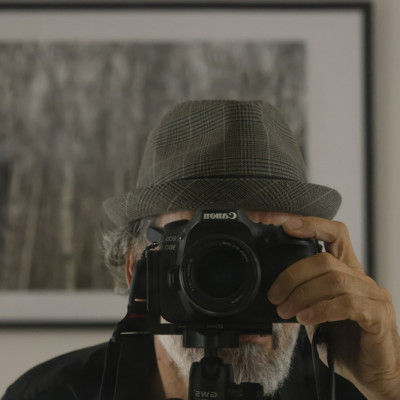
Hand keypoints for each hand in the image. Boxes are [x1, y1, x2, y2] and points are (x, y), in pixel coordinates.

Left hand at [267, 217, 399, 399]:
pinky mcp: (378, 315)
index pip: (335, 234)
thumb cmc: (344, 341)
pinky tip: (305, 319)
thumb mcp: (316, 312)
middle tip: (274, 295)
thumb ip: (303, 297)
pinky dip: (320, 309)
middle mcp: (361, 278)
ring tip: (285, 311)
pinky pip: (346, 303)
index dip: (312, 225)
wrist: (372, 373)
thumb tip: (275, 290)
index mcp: (346, 271)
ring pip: (333, 279)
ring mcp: (373, 295)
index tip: (287, 226)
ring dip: (301, 294)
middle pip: (324, 259)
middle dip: (292, 275)